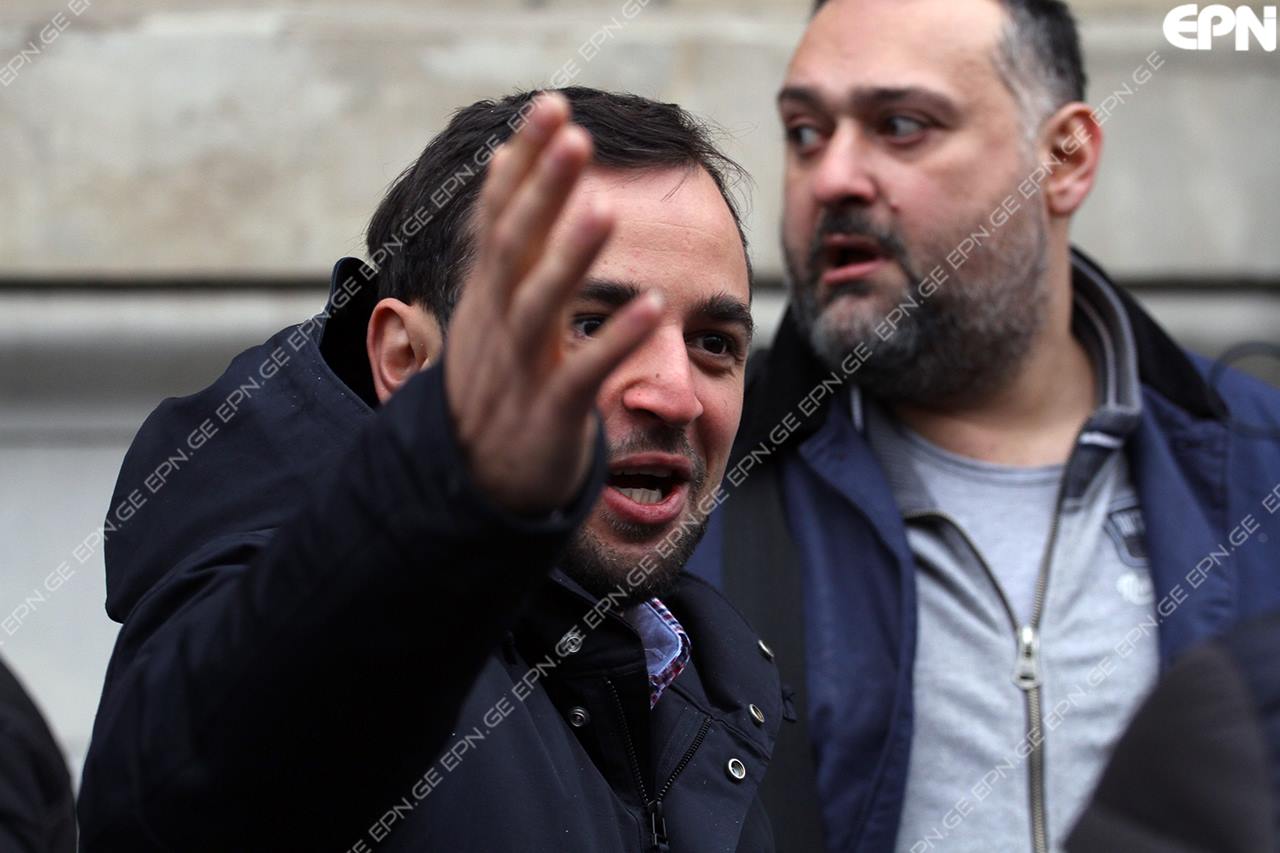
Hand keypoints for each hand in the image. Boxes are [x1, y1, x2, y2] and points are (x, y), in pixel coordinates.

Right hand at [444, 94, 662, 514]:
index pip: (501, 217)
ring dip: (571, 258)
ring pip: (539, 307)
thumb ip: (507, 245)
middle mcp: (498, 324)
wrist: (478, 485)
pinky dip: (615, 342)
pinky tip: (654, 307)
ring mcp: (521, 370)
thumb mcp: (492, 309)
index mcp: (488, 296)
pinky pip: (583, 376)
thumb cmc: (499, 386)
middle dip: (543, 188)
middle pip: (516, 248)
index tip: (553, 107)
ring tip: (604, 208)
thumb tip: (508, 163)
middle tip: (573, 132)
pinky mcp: (550, 415)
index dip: (524, 164)